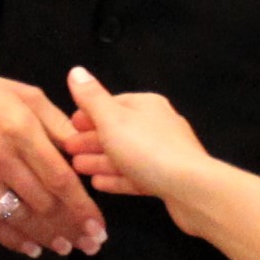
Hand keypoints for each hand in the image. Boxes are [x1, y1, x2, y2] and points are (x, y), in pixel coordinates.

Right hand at [0, 72, 107, 257]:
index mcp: (21, 130)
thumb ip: (58, 125)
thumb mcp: (28, 96)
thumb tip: (84, 153)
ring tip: (65, 247)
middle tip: (89, 243)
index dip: (82, 207)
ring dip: (45, 237)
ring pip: (17, 217)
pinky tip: (31, 248)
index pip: (59, 178)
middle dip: (70, 227)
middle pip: (42, 203)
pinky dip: (12, 239)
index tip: (98, 226)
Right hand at [58, 68, 209, 201]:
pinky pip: (135, 176)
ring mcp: (164, 154)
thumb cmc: (147, 149)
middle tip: (68, 149)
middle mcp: (157, 125)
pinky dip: (116, 178)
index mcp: (147, 105)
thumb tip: (76, 70)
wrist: (190, 188)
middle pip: (118, 130)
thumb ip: (92, 98)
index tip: (70, 125)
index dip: (89, 113)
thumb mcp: (112, 119)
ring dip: (100, 160)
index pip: (113, 103)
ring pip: (125, 154)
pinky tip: (98, 184)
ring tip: (77, 167)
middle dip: (92, 139)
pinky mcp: (167, 180)